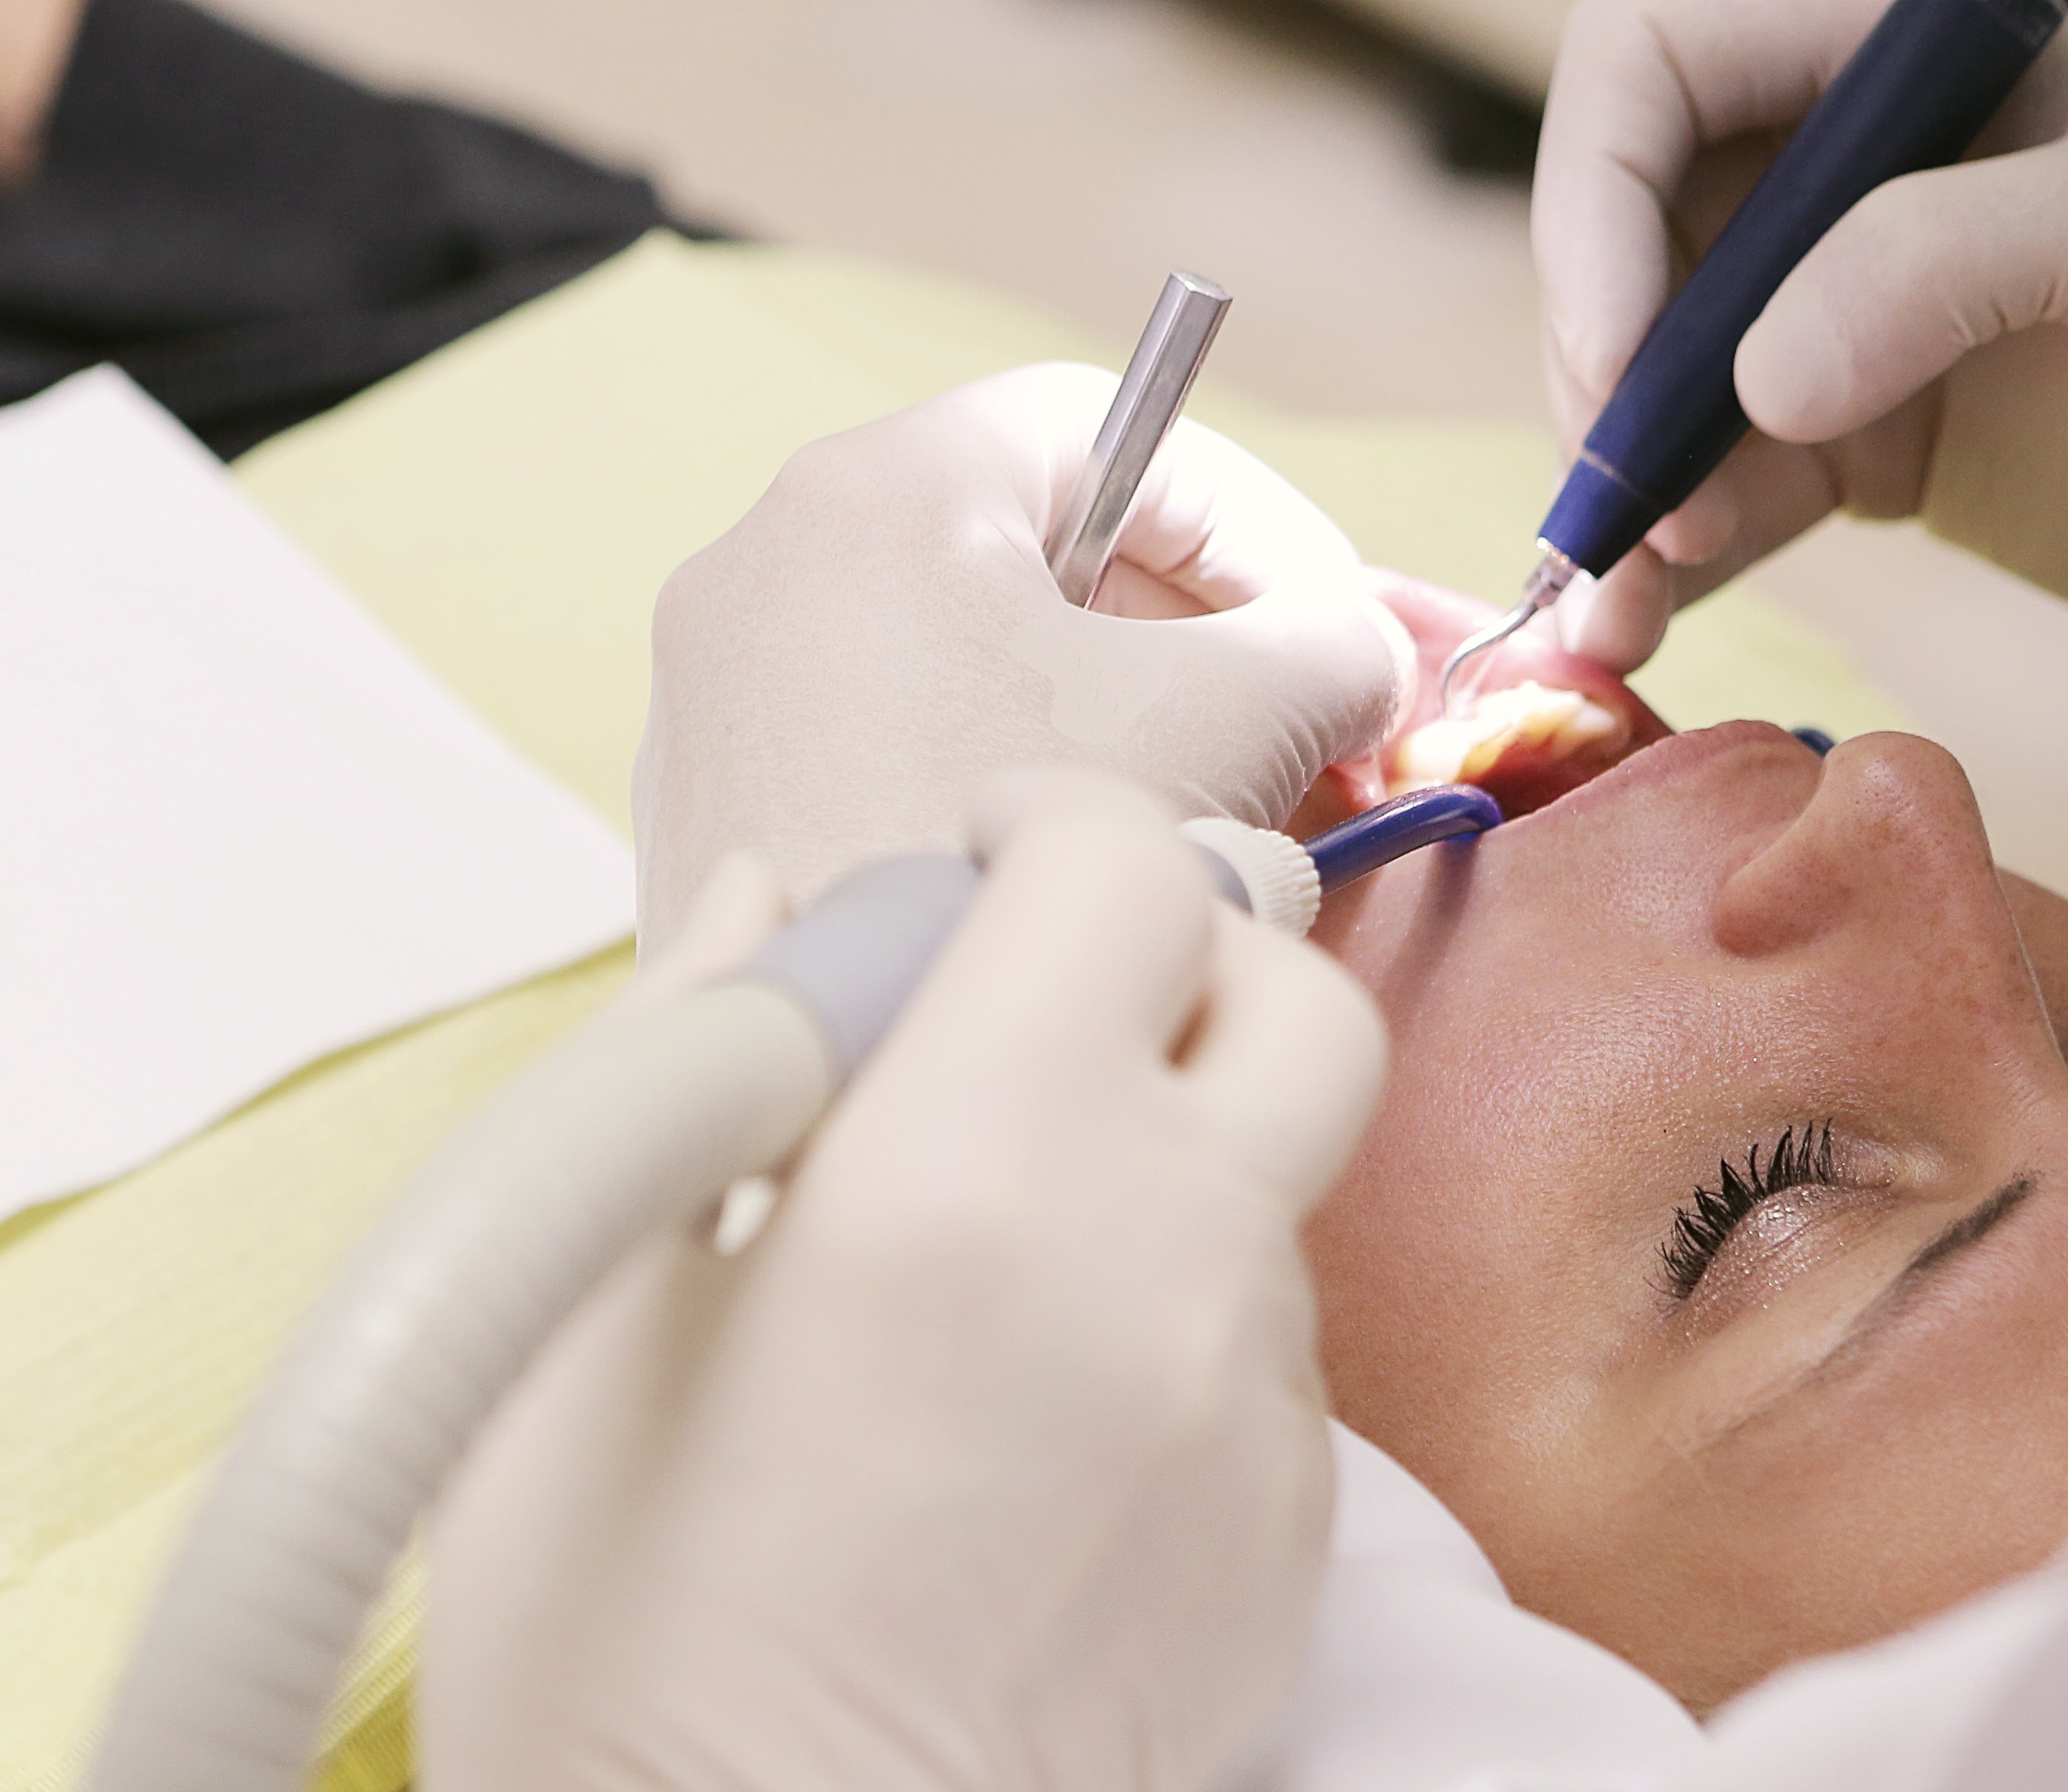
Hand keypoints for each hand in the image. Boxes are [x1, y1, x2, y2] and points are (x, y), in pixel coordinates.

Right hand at [422, 770, 1387, 1791]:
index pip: (1118, 872)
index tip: (968, 857)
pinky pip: (1273, 1351)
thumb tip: (772, 896)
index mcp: (972, 1173)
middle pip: (1288, 994)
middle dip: (1176, 958)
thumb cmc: (617, 1650)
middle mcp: (1167, 1262)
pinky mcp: (1295, 1540)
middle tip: (1033, 1014)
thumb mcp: (591, 1314)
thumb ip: (702, 1052)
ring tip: (988, 1269)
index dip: (1044, 830)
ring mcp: (1257, 1410)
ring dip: (1166, 1154)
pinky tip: (1032, 1419)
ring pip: (1275, 1182)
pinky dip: (1178, 1320)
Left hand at [634, 362, 1411, 947]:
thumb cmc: (1018, 880)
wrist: (837, 1090)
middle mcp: (766, 562)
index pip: (1113, 425)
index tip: (1331, 623)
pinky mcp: (706, 807)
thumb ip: (1334, 647)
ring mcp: (717, 690)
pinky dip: (997, 778)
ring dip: (1103, 714)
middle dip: (1190, 632)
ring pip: (961, 653)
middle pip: (1032, 540)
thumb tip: (1361, 651)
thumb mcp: (1238, 725)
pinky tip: (1079, 875)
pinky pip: (885, 744)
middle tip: (1297, 731)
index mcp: (882, 488)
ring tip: (1205, 815)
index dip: (1255, 519)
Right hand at [1534, 3, 2067, 663]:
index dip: (1597, 195)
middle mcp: (1850, 158)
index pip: (1657, 60)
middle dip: (1605, 369)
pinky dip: (1665, 551)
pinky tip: (1639, 620)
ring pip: (1655, 374)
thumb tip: (1756, 384)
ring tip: (1624, 599)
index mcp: (1897, 44)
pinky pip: (1713, 480)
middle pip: (1628, 232)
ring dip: (1621, 486)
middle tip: (1628, 499)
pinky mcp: (1854, 432)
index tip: (1622, 345)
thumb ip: (1936, 262)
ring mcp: (1845, 300)